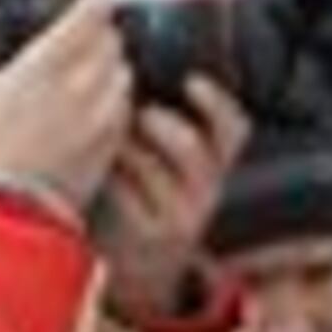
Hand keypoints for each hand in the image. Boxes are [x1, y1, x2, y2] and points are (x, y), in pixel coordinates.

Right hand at [0, 0, 133, 217]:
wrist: (11, 206)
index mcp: (46, 65)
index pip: (90, 14)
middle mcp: (83, 85)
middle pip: (112, 38)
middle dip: (101, 29)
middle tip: (86, 30)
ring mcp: (103, 113)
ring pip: (123, 69)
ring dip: (110, 61)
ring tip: (90, 65)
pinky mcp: (114, 138)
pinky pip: (126, 102)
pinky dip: (115, 93)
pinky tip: (95, 98)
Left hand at [93, 75, 249, 321]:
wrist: (141, 264)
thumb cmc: (143, 193)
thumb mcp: (164, 159)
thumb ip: (155, 120)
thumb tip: (127, 66)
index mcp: (214, 161)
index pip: (233, 127)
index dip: (216, 102)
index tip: (190, 80)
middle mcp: (206, 188)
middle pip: (198, 149)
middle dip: (164, 126)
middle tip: (138, 114)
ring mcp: (181, 215)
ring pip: (159, 173)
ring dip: (129, 149)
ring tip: (110, 141)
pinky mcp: (152, 236)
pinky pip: (128, 198)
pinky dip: (110, 178)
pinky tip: (99, 171)